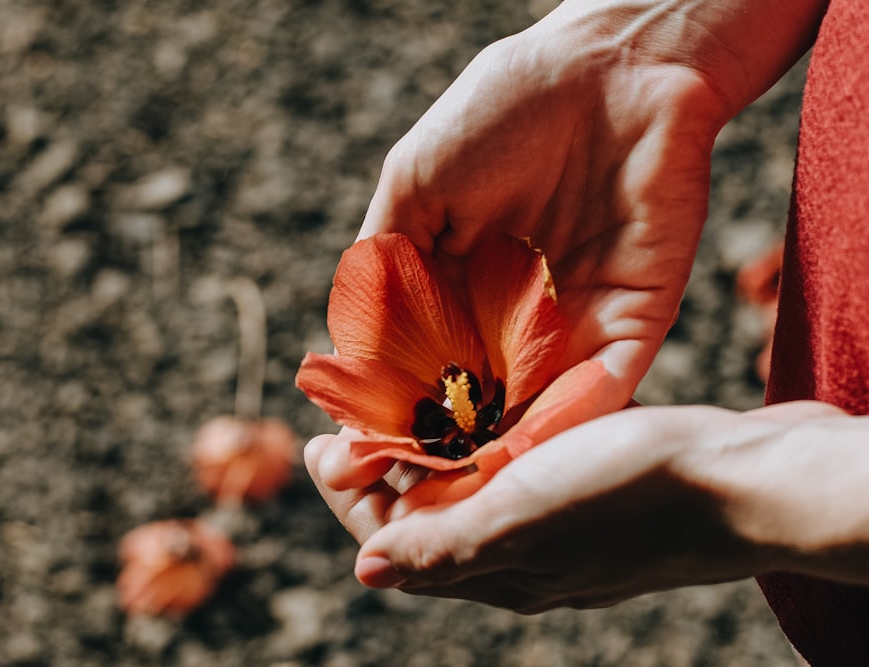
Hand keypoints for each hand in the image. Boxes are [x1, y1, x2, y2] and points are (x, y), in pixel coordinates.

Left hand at [308, 401, 868, 612]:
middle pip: (423, 518)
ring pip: (467, 495)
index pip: (393, 539)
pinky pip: (511, 476)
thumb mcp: (528, 516)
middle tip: (349, 420)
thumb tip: (367, 571)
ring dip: (429, 457)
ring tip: (404, 408)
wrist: (745, 481)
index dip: (348, 494)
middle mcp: (517, 554)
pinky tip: (482, 412)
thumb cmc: (637, 495)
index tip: (316, 445)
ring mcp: (553, 527)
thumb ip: (448, 546)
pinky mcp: (584, 495)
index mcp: (494, 566)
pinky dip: (480, 447)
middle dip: (380, 473)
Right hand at [315, 0, 822, 491]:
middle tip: (402, 505)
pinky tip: (532, 457)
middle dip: (442, 456)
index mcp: (461, 290)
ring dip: (502, 457)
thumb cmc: (502, 108)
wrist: (614, 64)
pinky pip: (605, 385)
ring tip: (463, 504)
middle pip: (477, 407)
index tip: (347, 459)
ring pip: (538, 410)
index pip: (421, 370)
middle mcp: (514, 320)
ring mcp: (576, 325)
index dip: (387, 417)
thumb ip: (387, 262)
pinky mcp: (637, 320)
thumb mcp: (416, 181)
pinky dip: (570, 423)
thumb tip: (345, 342)